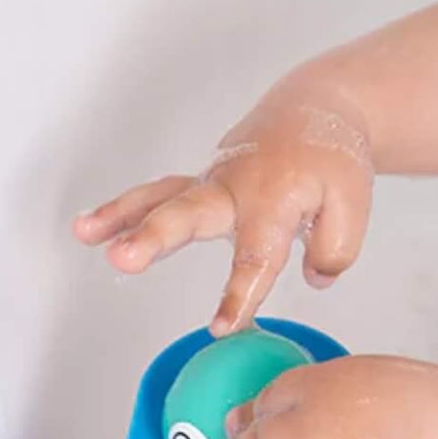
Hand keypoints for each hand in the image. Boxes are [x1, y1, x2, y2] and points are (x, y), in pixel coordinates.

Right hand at [72, 79, 374, 334]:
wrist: (316, 110)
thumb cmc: (332, 161)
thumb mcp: (353, 206)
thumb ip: (335, 249)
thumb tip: (312, 278)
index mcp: (274, 198)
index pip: (256, 257)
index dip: (240, 294)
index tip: (224, 328)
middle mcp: (234, 187)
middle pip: (189, 215)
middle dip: (153, 238)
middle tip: (121, 259)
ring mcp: (212, 181)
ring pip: (162, 197)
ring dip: (121, 216)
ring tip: (84, 234)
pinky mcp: (200, 182)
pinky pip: (159, 194)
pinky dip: (124, 208)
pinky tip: (90, 228)